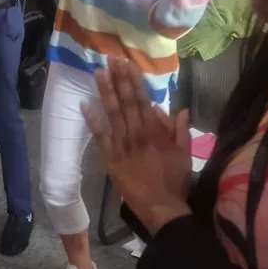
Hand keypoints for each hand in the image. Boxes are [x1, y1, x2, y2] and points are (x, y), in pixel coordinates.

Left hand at [82, 58, 192, 233]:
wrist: (161, 209)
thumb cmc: (174, 181)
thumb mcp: (184, 154)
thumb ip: (179, 131)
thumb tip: (174, 109)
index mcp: (155, 132)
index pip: (143, 100)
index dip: (134, 81)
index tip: (128, 64)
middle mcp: (137, 135)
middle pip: (126, 102)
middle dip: (118, 79)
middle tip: (110, 59)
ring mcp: (122, 147)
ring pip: (112, 114)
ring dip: (104, 92)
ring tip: (97, 72)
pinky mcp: (110, 159)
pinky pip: (99, 137)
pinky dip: (92, 120)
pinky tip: (84, 104)